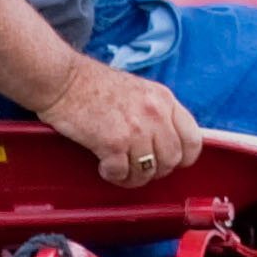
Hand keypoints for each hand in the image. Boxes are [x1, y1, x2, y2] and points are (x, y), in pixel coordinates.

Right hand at [41, 58, 203, 186]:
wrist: (62, 80)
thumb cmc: (92, 84)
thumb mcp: (139, 90)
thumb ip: (156, 112)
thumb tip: (164, 139)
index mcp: (164, 99)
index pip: (193, 139)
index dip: (183, 158)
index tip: (168, 161)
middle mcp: (155, 114)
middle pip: (172, 160)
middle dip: (155, 170)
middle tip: (138, 168)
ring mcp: (136, 129)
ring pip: (148, 171)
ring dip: (133, 177)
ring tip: (119, 170)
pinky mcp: (113, 142)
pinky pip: (122, 172)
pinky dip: (113, 175)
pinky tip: (104, 166)